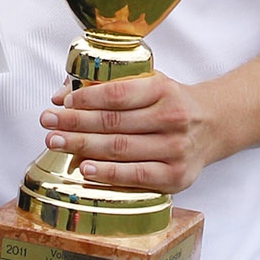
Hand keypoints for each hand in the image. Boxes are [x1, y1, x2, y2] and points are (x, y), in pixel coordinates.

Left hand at [39, 73, 210, 193]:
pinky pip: (136, 176)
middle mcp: (172, 118)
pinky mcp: (177, 176)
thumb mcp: (145, 83)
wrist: (213, 125)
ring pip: (121, 149)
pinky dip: (108, 173)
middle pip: (113, 123)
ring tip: (56, 142)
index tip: (62, 103)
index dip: (86, 99)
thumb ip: (105, 87)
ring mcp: (176, 149)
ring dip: (83, 146)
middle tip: (47, 122)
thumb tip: (59, 96)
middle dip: (74, 123)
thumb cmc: (169, 102)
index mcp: (162, 89)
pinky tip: (85, 168)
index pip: (117, 94)